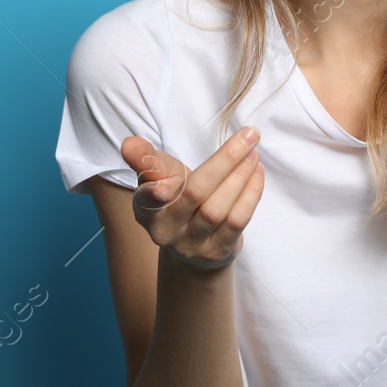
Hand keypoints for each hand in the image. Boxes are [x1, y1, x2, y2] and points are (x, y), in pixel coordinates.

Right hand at [118, 127, 265, 270]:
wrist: (192, 243)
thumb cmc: (176, 198)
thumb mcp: (160, 177)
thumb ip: (148, 159)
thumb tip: (129, 144)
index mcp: (146, 210)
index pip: (148, 198)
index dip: (154, 192)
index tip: (164, 186)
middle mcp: (166, 231)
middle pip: (196, 193)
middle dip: (225, 160)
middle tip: (249, 134)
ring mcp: (193, 244)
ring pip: (218, 208)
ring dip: (241, 176)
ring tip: (254, 152)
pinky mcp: (217, 252)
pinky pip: (237, 221)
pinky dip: (251, 194)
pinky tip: (257, 173)